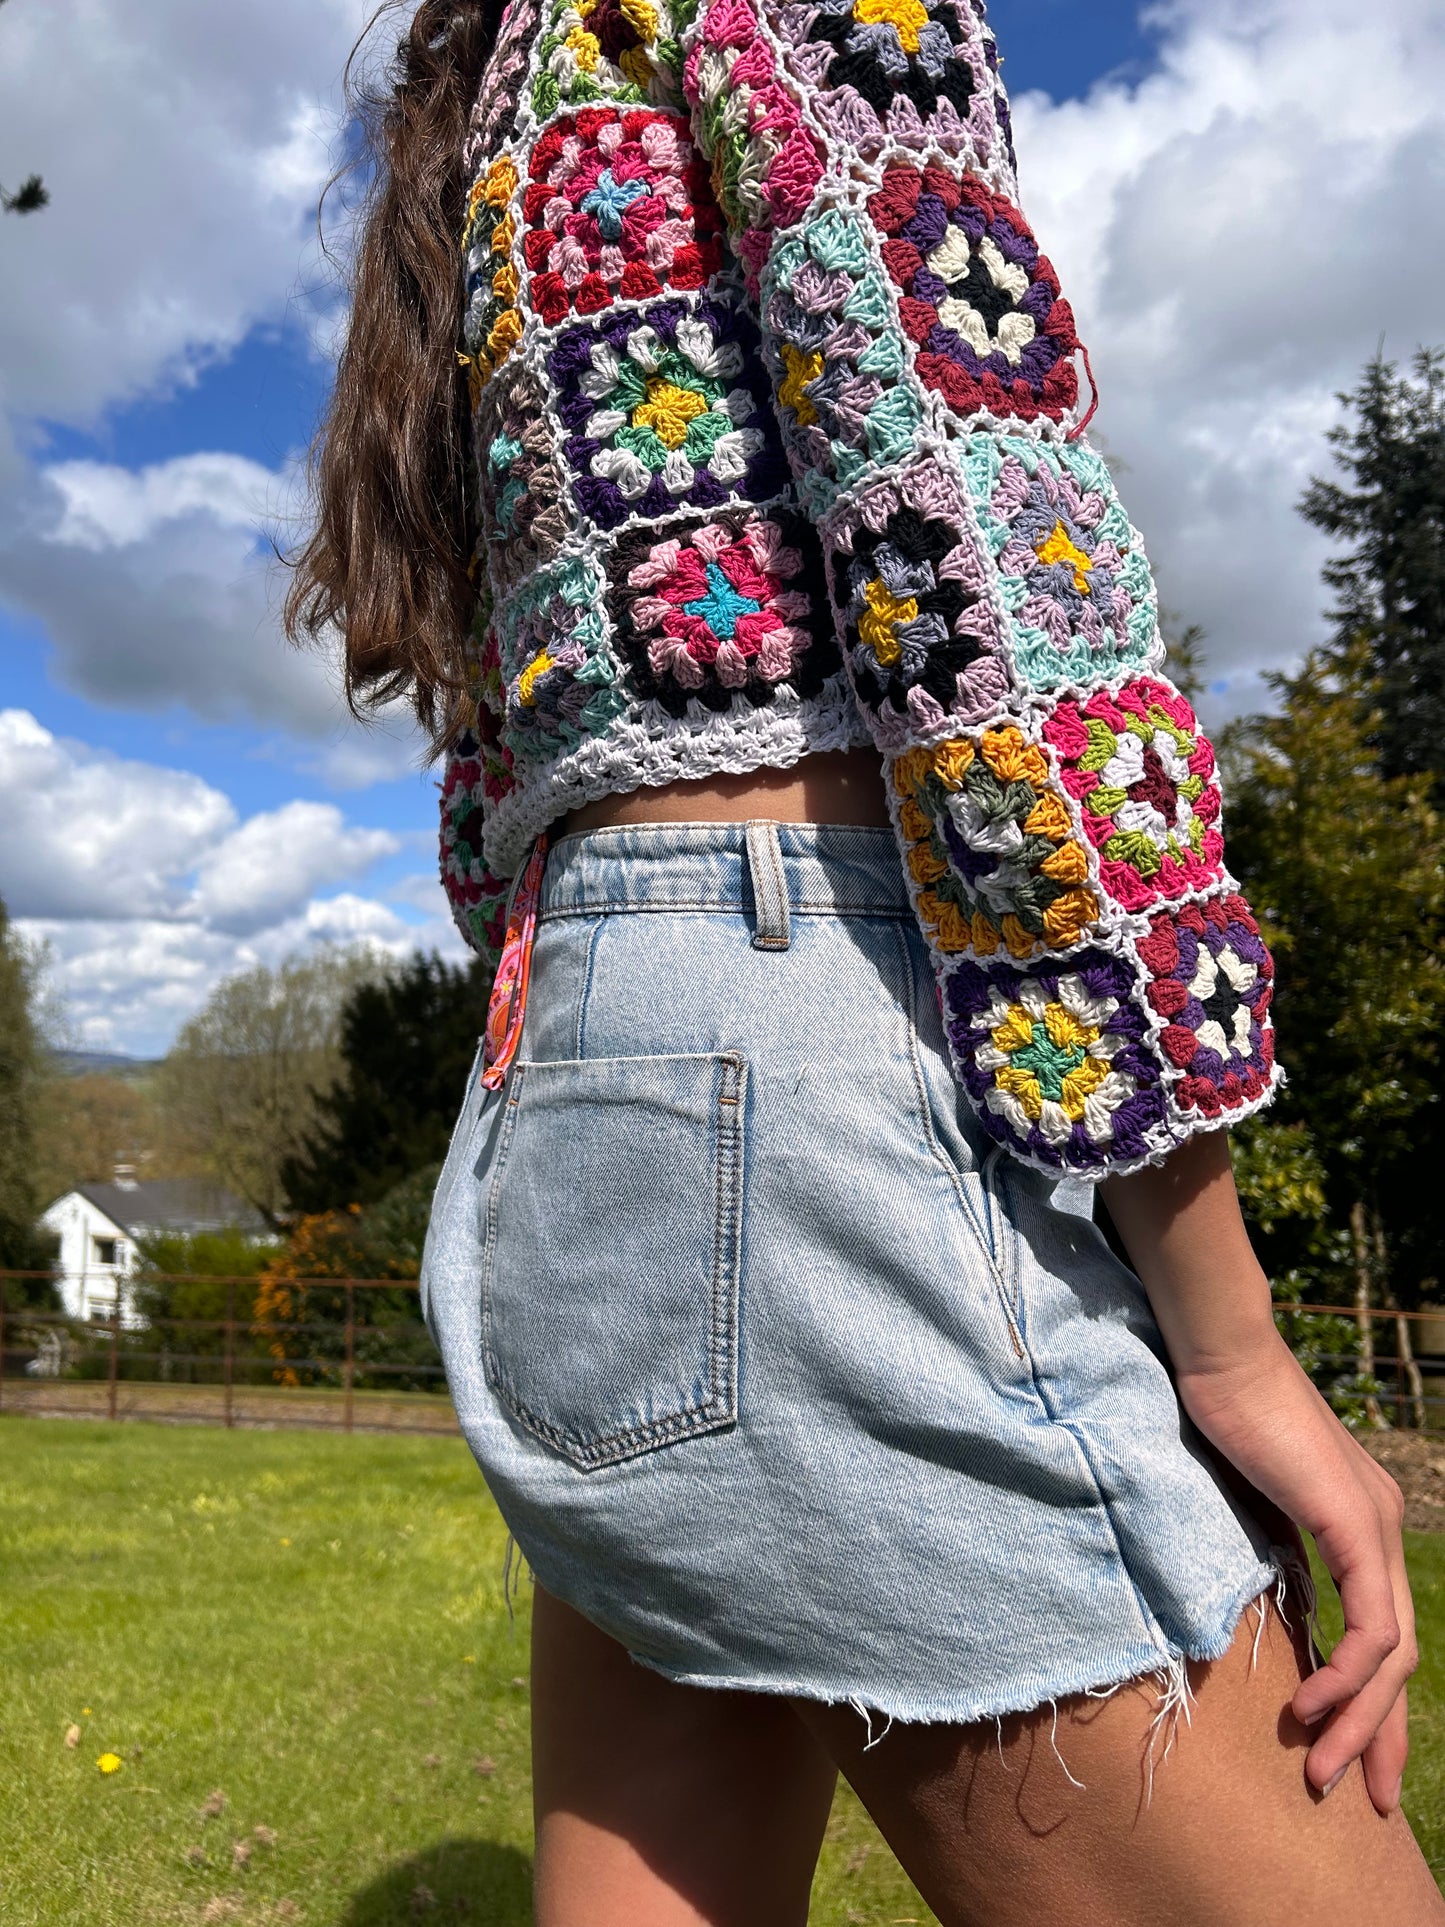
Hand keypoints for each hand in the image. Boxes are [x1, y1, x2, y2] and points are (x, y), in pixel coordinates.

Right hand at [1177, 1336, 1415, 1813]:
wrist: (1219, 1354)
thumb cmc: (1214, 1411)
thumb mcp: (1242, 1501)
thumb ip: (1263, 1548)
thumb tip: (1254, 1605)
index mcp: (1357, 1520)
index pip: (1380, 1631)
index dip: (1369, 1701)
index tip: (1343, 1754)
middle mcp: (1380, 1525)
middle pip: (1398, 1655)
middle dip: (1379, 1734)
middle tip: (1358, 1794)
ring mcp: (1374, 1523)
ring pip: (1391, 1652)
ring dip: (1359, 1720)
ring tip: (1322, 1770)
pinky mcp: (1354, 1523)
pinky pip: (1371, 1626)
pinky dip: (1348, 1676)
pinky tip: (1315, 1707)